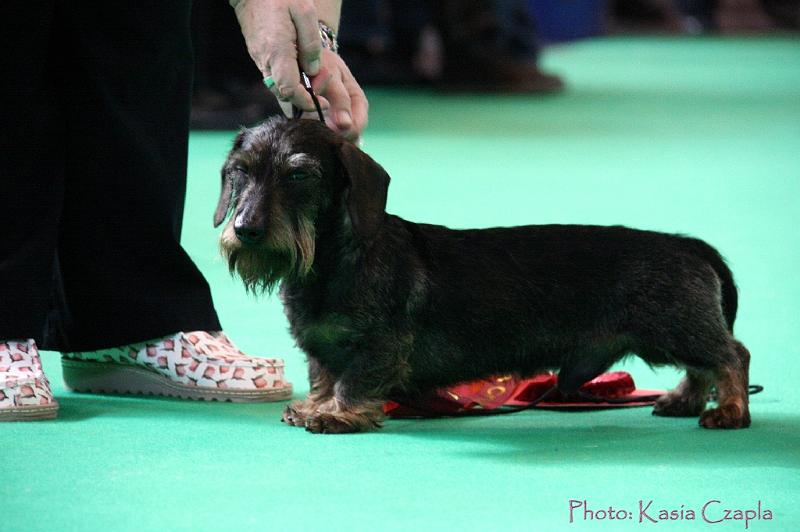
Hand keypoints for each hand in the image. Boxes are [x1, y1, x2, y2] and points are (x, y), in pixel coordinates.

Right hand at [232, 0, 367, 139]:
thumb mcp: (304, 12)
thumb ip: (311, 43)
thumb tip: (315, 70)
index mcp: (277, 50)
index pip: (289, 89)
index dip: (306, 100)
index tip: (322, 101)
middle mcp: (265, 60)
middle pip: (283, 94)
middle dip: (304, 100)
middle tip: (323, 95)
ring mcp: (260, 60)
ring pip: (278, 88)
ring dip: (296, 92)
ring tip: (315, 86)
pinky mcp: (259, 57)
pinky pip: (274, 78)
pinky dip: (289, 83)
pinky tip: (303, 76)